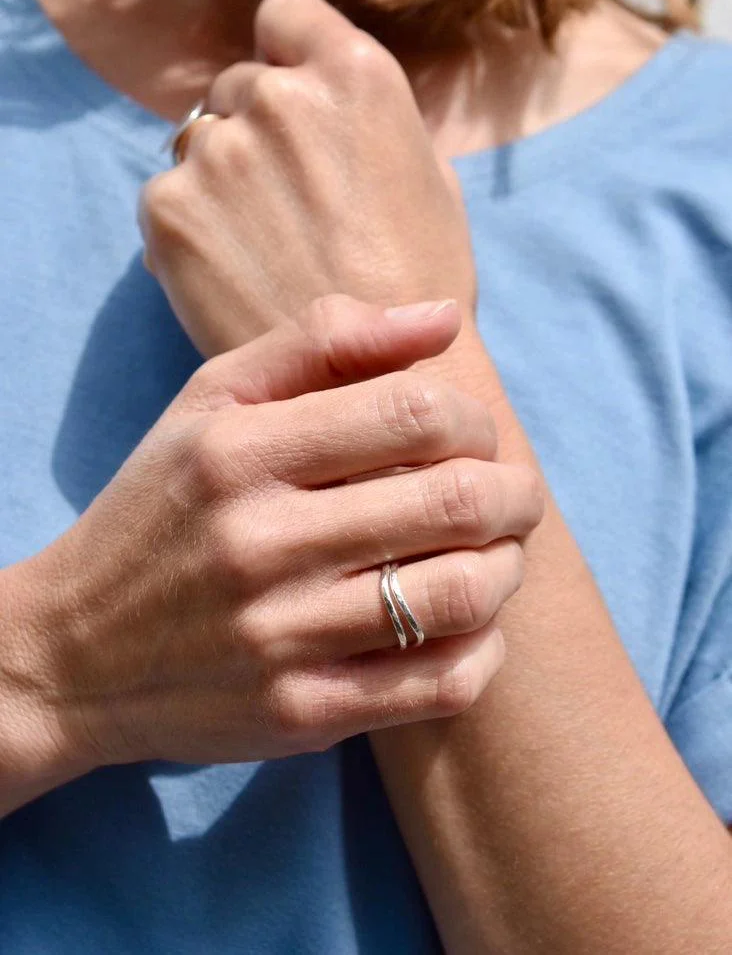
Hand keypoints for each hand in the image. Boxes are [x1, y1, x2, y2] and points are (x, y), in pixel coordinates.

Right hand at [1, 297, 541, 780]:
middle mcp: (259, 542)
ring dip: (507, 567)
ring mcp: (279, 637)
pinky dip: (484, 649)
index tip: (472, 438)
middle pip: (455, 501)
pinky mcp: (299, 713)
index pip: (416, 413)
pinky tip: (470, 625)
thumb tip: (443, 318)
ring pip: (461, 595)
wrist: (76, 651)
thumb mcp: (213, 401)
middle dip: (515, 494)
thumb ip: (324, 340)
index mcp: (241, 451)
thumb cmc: (163, 508)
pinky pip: (441, 684)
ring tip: (497, 555)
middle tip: (512, 496)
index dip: (475, 420)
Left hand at [139, 0, 475, 357]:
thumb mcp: (429, 177)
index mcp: (355, 75)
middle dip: (255, 130)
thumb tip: (327, 99)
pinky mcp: (169, 209)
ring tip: (259, 248)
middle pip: (238, 86)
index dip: (284, 53)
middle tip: (282, 203)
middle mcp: (280, 97)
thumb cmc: (419, 287)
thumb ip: (369, 119)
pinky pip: (166, 196)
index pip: (284, 14)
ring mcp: (218, 152)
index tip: (290, 95)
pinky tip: (230, 274)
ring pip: (197, 142)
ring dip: (218, 180)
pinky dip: (188, 227)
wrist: (372, 381)